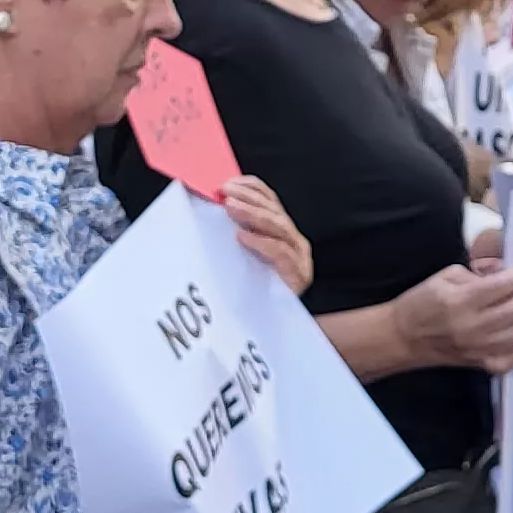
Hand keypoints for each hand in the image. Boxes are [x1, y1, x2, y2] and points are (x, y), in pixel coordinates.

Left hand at [219, 175, 313, 293]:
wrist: (271, 329)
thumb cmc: (252, 291)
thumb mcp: (242, 256)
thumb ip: (237, 231)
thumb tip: (213, 206)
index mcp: (283, 231)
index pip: (270, 200)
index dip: (251, 188)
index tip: (227, 182)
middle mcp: (295, 241)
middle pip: (273, 211)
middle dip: (248, 199)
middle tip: (224, 193)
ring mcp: (299, 259)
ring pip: (279, 227)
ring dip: (253, 214)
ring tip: (230, 207)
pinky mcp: (298, 276)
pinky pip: (280, 253)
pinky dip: (261, 242)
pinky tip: (241, 236)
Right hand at [392, 261, 512, 372]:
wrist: (402, 338)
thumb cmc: (419, 304)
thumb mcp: (444, 277)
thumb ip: (476, 273)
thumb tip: (500, 274)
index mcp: (462, 300)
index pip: (507, 285)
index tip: (509, 275)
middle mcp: (473, 325)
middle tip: (507, 293)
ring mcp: (477, 347)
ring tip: (503, 313)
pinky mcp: (478, 363)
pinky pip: (510, 360)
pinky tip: (503, 338)